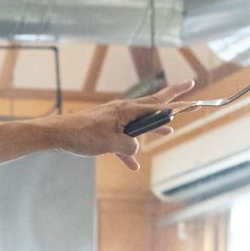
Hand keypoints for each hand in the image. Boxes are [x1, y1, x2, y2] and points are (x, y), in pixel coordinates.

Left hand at [55, 81, 193, 171]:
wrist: (58, 135)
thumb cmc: (83, 135)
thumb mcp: (111, 144)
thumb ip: (130, 145)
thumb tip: (135, 147)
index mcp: (127, 110)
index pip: (158, 103)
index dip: (176, 97)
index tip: (191, 85)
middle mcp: (122, 111)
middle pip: (152, 106)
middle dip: (170, 102)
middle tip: (187, 92)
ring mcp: (114, 119)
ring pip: (138, 124)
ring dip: (152, 129)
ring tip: (167, 132)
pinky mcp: (104, 130)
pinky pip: (121, 140)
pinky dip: (128, 151)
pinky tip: (133, 165)